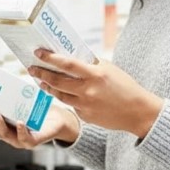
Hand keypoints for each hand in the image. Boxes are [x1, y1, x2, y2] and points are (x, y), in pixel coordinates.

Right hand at [0, 102, 79, 148]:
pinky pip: (25, 138)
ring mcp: (18, 139)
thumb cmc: (35, 109)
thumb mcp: (19, 98)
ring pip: (4, 134)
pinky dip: (21, 130)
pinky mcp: (32, 141)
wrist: (56, 120)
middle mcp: (6, 132)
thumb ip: (8, 91)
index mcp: (0, 122)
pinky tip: (19, 123)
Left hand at [29, 49, 163, 138]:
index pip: (67, 64)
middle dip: (41, 74)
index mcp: (95, 75)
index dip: (50, 58)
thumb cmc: (125, 86)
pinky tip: (60, 92)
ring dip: (48, 87)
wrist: (137, 111)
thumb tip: (71, 56)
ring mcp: (85, 106)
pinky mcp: (85, 116)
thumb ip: (90, 64)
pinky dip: (65, 98)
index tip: (38, 52)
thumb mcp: (109, 69)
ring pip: (59, 95)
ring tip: (40, 81)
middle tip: (31, 68)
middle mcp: (88, 91)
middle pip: (57, 81)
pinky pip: (71, 105)